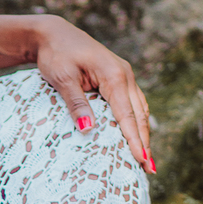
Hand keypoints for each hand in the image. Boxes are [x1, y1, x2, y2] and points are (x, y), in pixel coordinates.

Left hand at [32, 18, 152, 173]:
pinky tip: (136, 136)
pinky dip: (136, 121)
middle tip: (149, 169)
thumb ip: (76, 103)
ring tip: (146, 159)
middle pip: (139, 114)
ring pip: (139, 109)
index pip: (127, 114)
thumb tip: (88, 129)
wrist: (53, 34)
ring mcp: (124, 75)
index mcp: (114, 75)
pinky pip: (132, 103)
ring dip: (143, 133)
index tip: (142, 160)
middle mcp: (125, 75)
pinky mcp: (118, 78)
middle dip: (145, 142)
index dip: (135, 139)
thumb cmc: (56, 54)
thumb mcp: (62, 78)